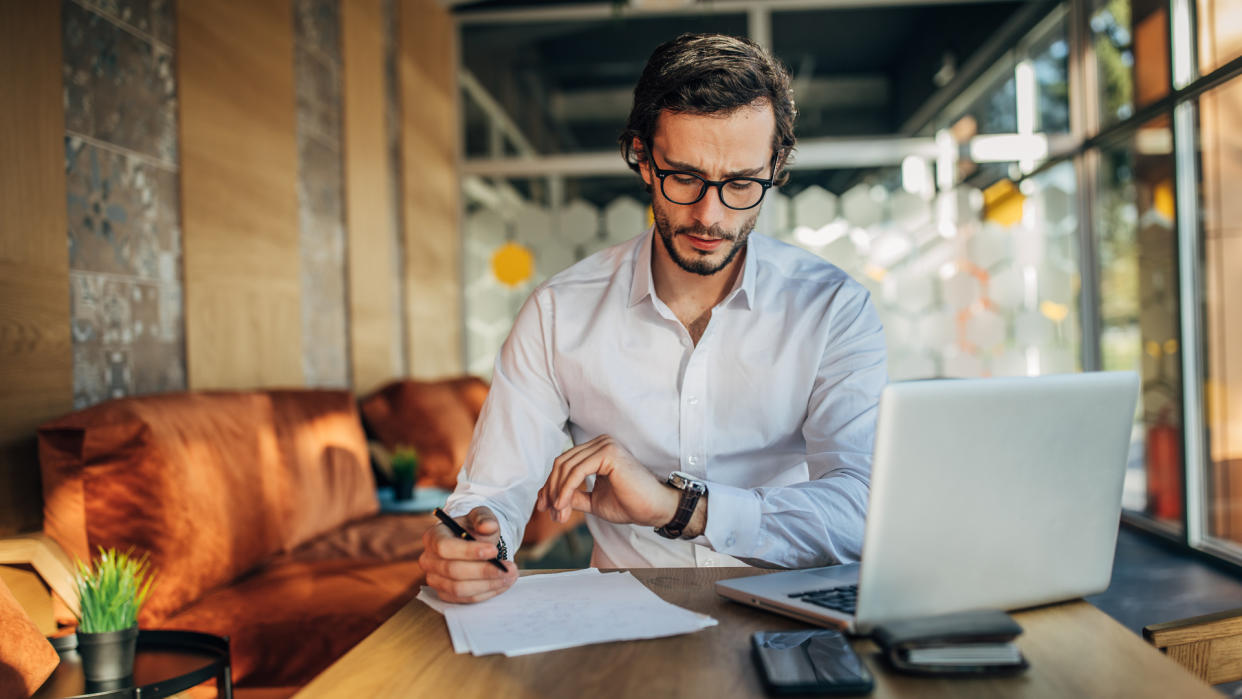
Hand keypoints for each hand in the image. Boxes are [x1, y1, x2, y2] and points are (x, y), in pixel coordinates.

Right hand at [419, 506, 518, 603]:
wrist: (475, 543)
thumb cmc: (474, 528)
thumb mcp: (481, 516)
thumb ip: (484, 518)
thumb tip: (488, 526)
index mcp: (433, 537)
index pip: (445, 547)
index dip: (469, 551)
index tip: (494, 551)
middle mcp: (429, 560)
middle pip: (453, 571)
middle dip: (484, 571)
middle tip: (509, 568)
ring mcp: (435, 579)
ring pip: (460, 589)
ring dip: (488, 584)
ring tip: (510, 576)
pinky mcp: (445, 594)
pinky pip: (465, 599)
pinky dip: (486, 593)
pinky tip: (502, 583)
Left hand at [537, 435, 679, 527]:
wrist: (654, 509)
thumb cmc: (629, 504)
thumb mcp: (592, 500)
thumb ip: (572, 495)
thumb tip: (549, 497)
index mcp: (597, 451)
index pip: (564, 463)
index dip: (550, 485)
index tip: (544, 507)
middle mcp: (600, 443)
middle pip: (561, 463)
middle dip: (551, 490)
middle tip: (549, 513)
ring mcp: (604, 445)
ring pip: (566, 467)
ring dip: (557, 493)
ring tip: (558, 514)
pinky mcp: (608, 453)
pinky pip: (577, 472)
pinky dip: (565, 489)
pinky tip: (562, 505)